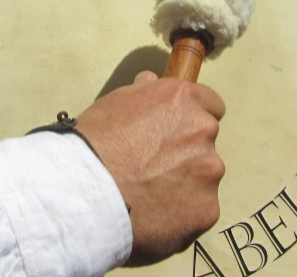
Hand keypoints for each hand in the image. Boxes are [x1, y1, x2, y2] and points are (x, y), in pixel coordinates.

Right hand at [76, 71, 226, 266]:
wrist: (85, 190)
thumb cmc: (95, 142)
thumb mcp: (115, 103)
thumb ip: (143, 92)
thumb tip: (151, 81)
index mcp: (184, 101)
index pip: (211, 105)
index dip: (192, 119)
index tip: (178, 132)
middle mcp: (203, 131)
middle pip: (205, 144)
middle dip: (186, 154)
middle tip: (153, 168)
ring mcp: (208, 172)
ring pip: (203, 179)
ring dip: (185, 185)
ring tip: (149, 195)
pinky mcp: (206, 208)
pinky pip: (198, 210)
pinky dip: (181, 214)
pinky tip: (154, 214)